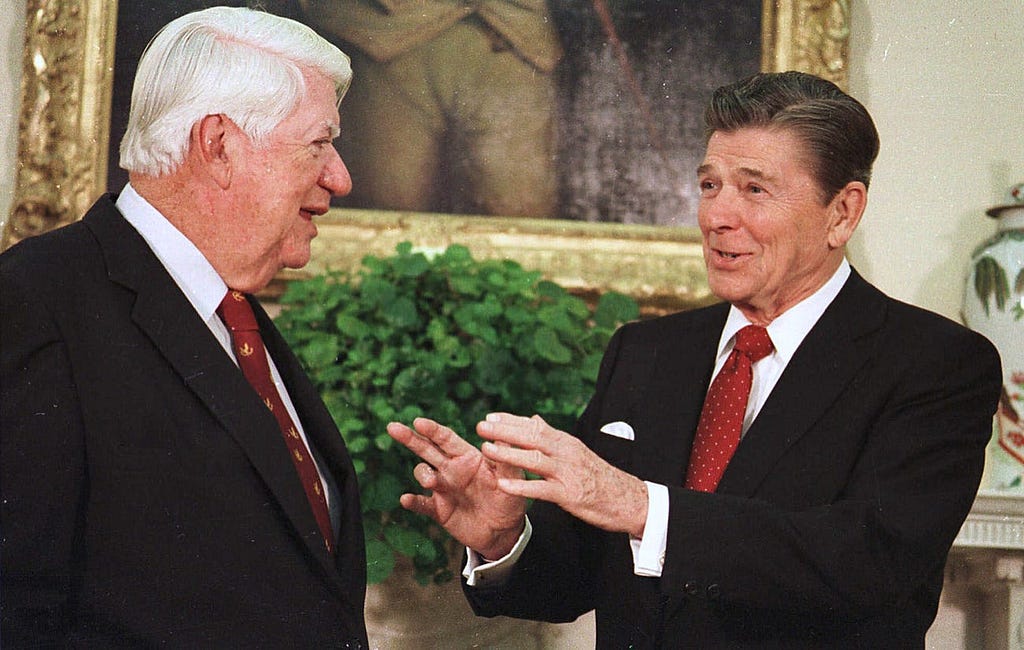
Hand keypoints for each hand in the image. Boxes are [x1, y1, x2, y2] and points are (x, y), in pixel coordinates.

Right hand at [386, 418, 527, 559]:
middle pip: (427, 449)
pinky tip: (406, 500)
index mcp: (468, 457)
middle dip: (410, 438)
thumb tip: (500, 437)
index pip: (447, 439)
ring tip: (430, 480)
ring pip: (423, 473)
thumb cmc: (510, 499)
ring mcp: (443, 488)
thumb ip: (505, 460)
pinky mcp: (439, 510)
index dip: (432, 430)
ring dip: (422, 473)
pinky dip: (413, 502)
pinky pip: (422, 504)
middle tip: (393, 427)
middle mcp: (452, 469)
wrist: (504, 531)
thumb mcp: (512, 479)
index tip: (418, 422)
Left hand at [478, 413, 648, 537]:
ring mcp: (568, 473)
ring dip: (509, 453)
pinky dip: (522, 487)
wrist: (629, 499)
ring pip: (535, 459)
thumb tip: (533, 418)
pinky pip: (542, 490)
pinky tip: (503, 484)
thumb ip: (552, 437)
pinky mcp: (570, 495)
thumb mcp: (576, 452)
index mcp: (566, 442)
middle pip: (532, 437)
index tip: (490, 416)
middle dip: (505, 431)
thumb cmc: (600, 477)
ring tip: (486, 449)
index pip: (535, 426)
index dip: (511, 421)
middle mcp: (567, 453)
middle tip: (481, 425)